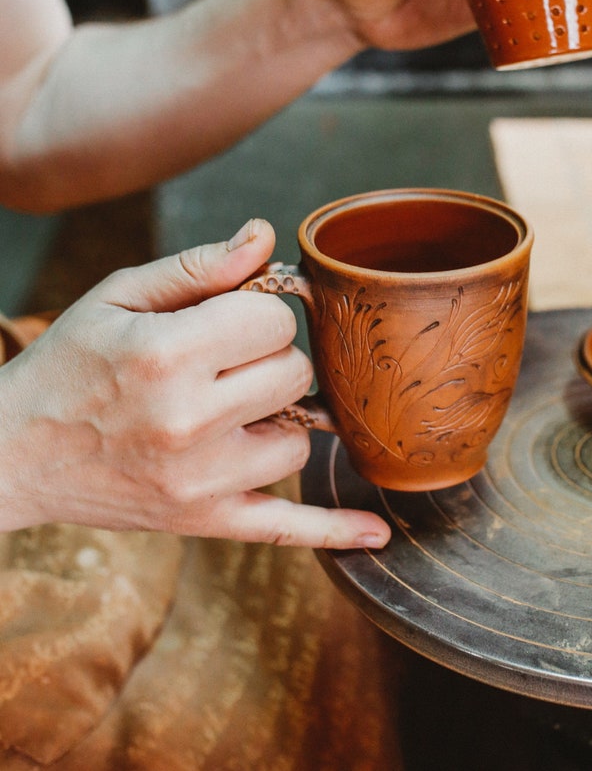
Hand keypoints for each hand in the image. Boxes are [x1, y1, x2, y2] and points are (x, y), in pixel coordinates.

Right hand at [0, 220, 389, 548]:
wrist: (12, 455)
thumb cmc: (66, 364)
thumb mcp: (117, 296)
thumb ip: (197, 267)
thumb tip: (266, 236)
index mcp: (168, 355)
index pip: (273, 319)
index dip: (258, 310)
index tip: (228, 317)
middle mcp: (190, 421)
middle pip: (295, 372)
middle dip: (270, 355)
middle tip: (226, 359)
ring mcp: (201, 480)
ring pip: (299, 436)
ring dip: (279, 414)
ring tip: (231, 406)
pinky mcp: (203, 521)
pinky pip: (285, 529)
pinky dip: (334, 530)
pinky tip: (377, 533)